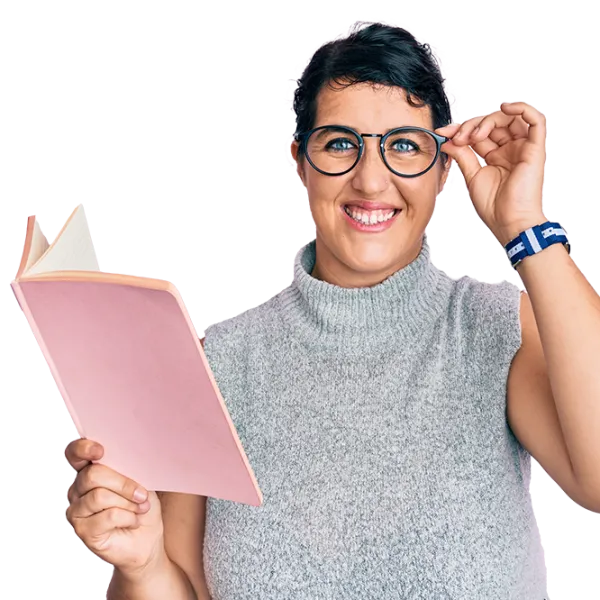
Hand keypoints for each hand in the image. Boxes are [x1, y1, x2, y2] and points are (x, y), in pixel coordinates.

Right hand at [64, 438, 164, 578]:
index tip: (100, 451)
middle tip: (142, 494)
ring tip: (140, 508)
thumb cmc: (142, 505)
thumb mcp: (140, 480)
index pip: (75, 453)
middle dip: (123, 483)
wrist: (147, 538)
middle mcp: (78, 489)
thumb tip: (129, 454)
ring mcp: (77, 510)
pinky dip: (127, 517)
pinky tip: (133, 520)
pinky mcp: (83, 530)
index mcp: (90, 471)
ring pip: (99, 496)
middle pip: (92, 475)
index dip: (83, 448)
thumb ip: (128, 467)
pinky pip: (107, 516)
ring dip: (128, 502)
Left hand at [436, 101, 547, 245]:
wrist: (509, 221)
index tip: (443, 133)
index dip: (460, 129)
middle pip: (491, 123)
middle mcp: (509, 149)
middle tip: (457, 137)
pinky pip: (535, 120)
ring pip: (509, 118)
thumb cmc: (494, 206)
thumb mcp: (472, 176)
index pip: (478, 133)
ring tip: (473, 135)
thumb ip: (462, 155)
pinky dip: (521, 108)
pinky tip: (503, 108)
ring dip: (488, 120)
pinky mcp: (535, 148)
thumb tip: (447, 140)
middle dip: (470, 125)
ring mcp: (523, 147)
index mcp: (495, 156)